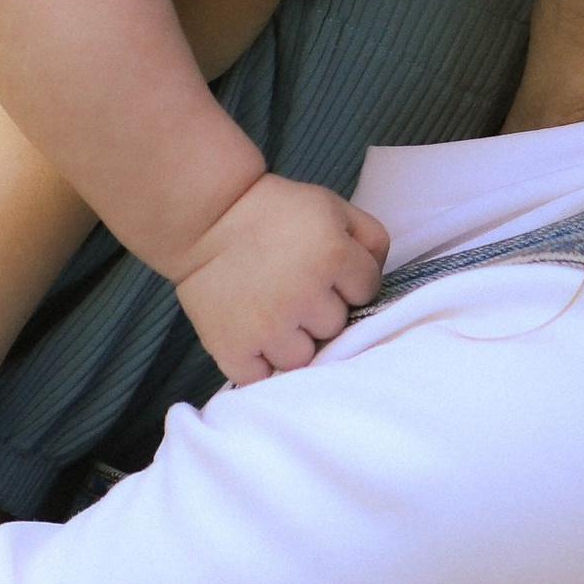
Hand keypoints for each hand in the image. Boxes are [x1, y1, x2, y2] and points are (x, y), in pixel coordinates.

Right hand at [174, 173, 389, 385]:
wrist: (205, 219)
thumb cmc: (273, 212)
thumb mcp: (331, 206)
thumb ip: (370, 238)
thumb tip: (378, 279)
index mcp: (332, 255)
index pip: (367, 290)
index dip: (348, 278)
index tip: (324, 268)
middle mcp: (304, 295)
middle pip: (336, 326)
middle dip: (320, 309)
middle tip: (292, 287)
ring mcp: (268, 328)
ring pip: (304, 357)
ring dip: (292, 340)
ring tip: (272, 313)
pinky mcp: (235, 349)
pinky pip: (263, 377)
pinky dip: (259, 363)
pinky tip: (253, 336)